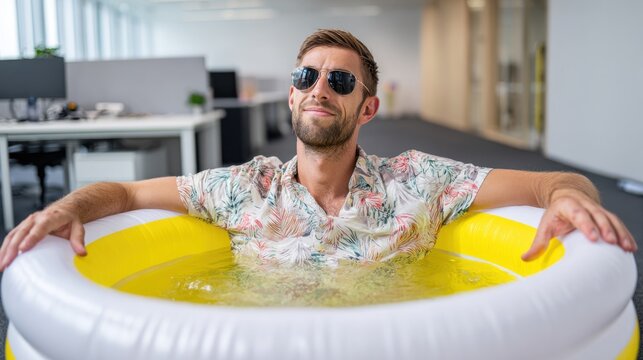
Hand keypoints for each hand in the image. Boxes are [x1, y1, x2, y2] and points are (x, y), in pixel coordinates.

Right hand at [0, 207, 85, 269]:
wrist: (65, 209)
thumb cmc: (70, 219)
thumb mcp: (78, 227)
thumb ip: (78, 240)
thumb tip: (82, 253)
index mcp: (50, 217)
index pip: (40, 228)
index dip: (31, 238)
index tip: (23, 249)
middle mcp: (36, 218)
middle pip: (22, 233)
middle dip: (12, 249)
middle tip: (7, 263)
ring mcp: (27, 222)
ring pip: (13, 235)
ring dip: (5, 250)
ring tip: (1, 265)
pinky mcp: (22, 227)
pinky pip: (11, 237)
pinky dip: (4, 248)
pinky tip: (1, 259)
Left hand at [522, 189, 636, 260]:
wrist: (567, 194)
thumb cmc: (556, 213)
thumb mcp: (545, 225)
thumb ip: (537, 243)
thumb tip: (524, 258)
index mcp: (569, 206)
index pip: (579, 214)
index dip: (587, 225)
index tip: (593, 237)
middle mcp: (585, 205)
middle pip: (598, 216)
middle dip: (606, 228)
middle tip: (611, 242)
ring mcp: (597, 209)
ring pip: (611, 219)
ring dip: (620, 233)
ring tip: (626, 247)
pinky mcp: (606, 215)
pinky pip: (618, 224)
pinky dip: (625, 234)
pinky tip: (630, 247)